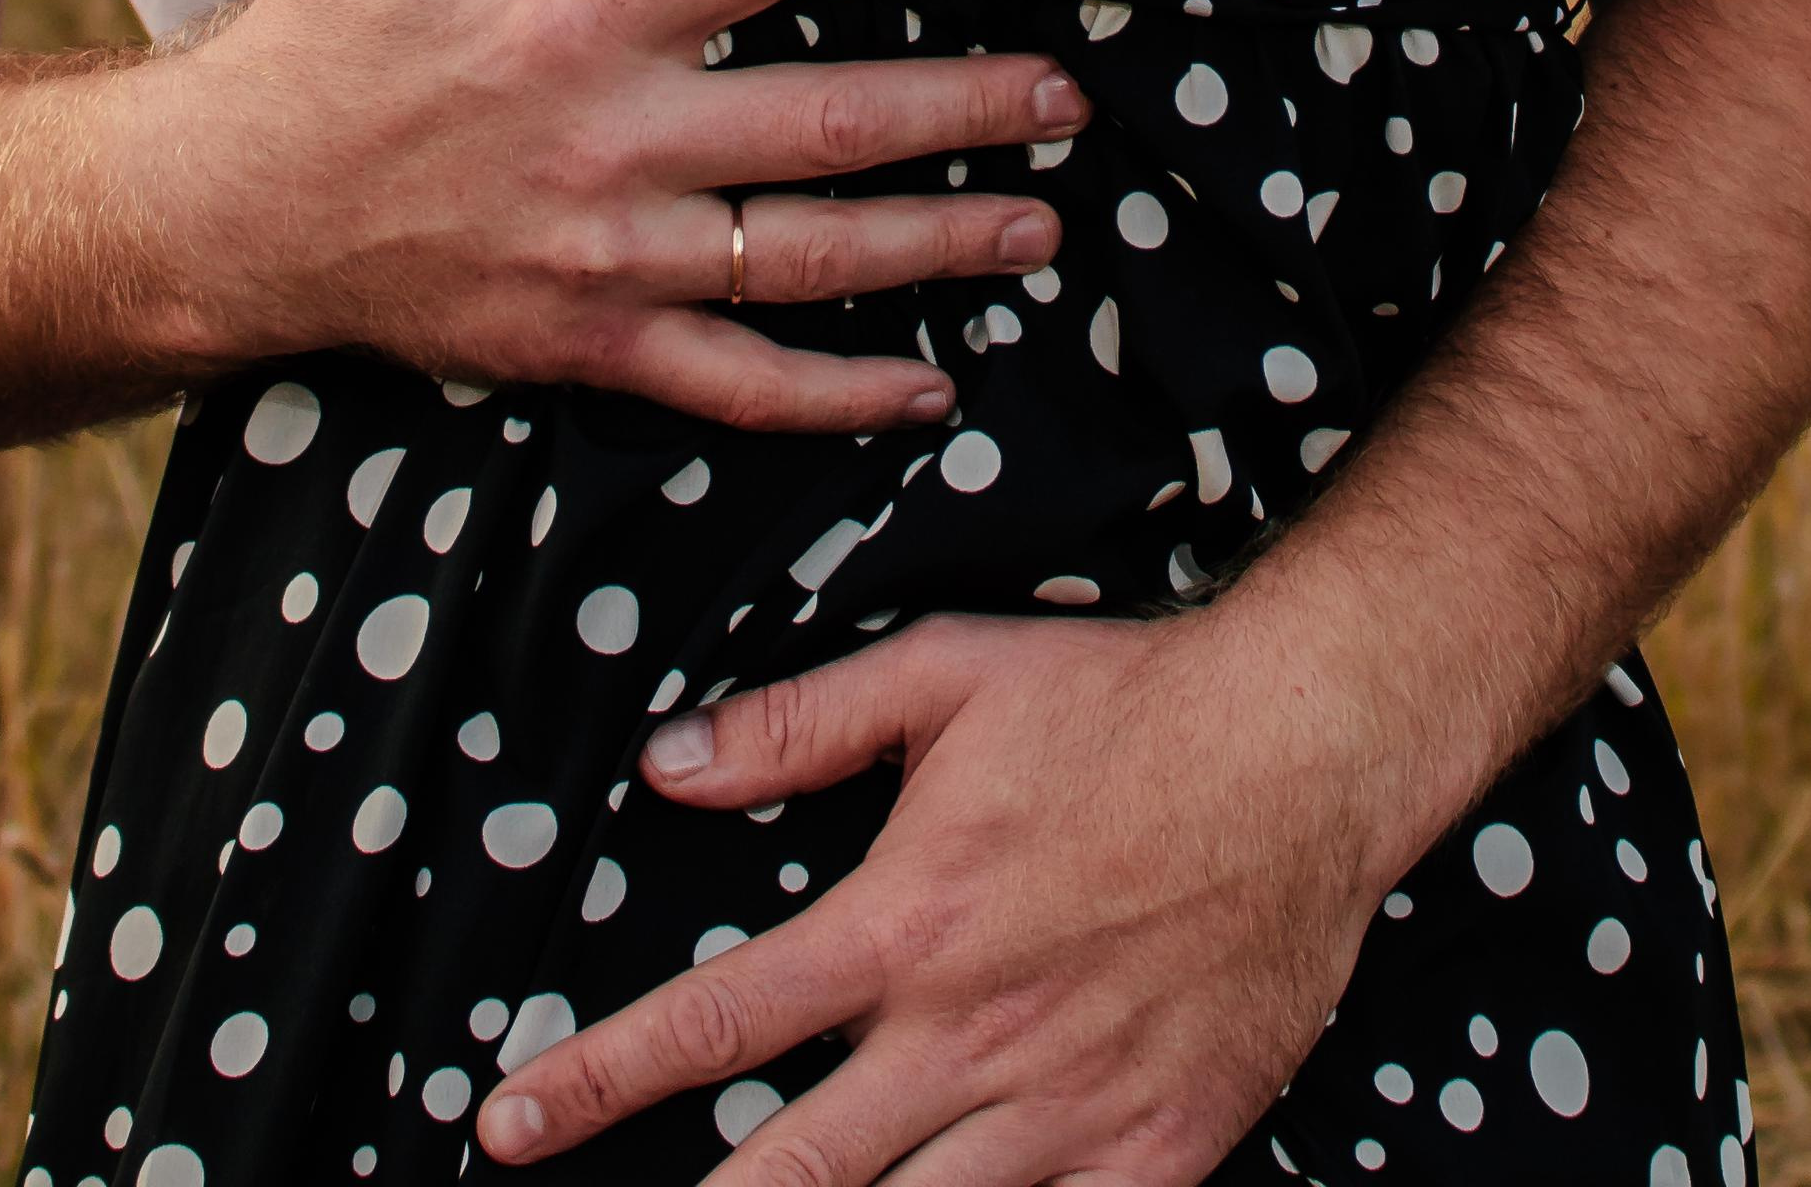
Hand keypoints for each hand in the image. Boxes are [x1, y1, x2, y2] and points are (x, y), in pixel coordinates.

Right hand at [150, 0, 1088, 429]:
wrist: (230, 211)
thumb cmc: (325, 32)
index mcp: (579, 12)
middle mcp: (611, 137)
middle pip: (828, 117)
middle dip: (965, 104)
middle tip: (1069, 92)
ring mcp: (605, 255)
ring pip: (808, 255)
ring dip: (937, 241)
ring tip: (1041, 224)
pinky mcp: (585, 345)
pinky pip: (735, 385)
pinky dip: (838, 395)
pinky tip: (926, 386)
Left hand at [478, 599, 1386, 1185]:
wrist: (1302, 750)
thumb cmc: (1120, 703)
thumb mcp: (942, 673)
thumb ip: (801, 723)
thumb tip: (668, 762)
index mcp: (906, 920)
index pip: (719, 1020)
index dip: (597, 1079)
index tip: (508, 1121)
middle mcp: (970, 1032)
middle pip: (796, 1170)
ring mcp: (1065, 1106)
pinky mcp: (1157, 1150)